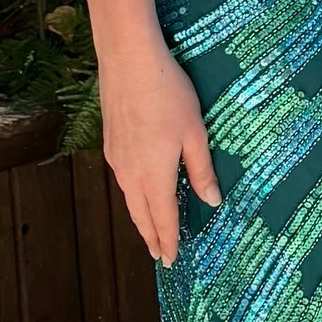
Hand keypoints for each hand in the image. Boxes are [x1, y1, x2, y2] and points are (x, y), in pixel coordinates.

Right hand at [100, 33, 218, 266]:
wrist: (128, 60)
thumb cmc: (168, 95)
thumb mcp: (195, 133)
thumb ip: (201, 169)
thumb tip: (212, 201)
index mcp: (154, 175)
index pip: (162, 218)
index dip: (168, 240)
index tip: (170, 260)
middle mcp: (130, 173)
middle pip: (139, 214)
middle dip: (150, 236)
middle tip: (158, 254)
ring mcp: (116, 157)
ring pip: (127, 197)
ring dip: (139, 216)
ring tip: (149, 228)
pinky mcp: (109, 141)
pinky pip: (121, 179)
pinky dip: (131, 195)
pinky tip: (136, 190)